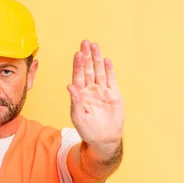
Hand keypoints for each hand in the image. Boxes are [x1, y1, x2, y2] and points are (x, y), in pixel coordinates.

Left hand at [67, 40, 124, 158]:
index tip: (78, 53)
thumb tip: (70, 86)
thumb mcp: (78, 117)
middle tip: (85, 42)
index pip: (78, 76)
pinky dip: (109, 70)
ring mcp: (102, 92)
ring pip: (99, 72)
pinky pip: (111, 80)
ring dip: (97, 59)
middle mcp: (90, 90)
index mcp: (80, 95)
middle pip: (88, 70)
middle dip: (86, 56)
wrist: (104, 139)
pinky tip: (106, 61)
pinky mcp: (113, 95)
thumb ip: (75, 101)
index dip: (78, 65)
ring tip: (95, 46)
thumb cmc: (87, 131)